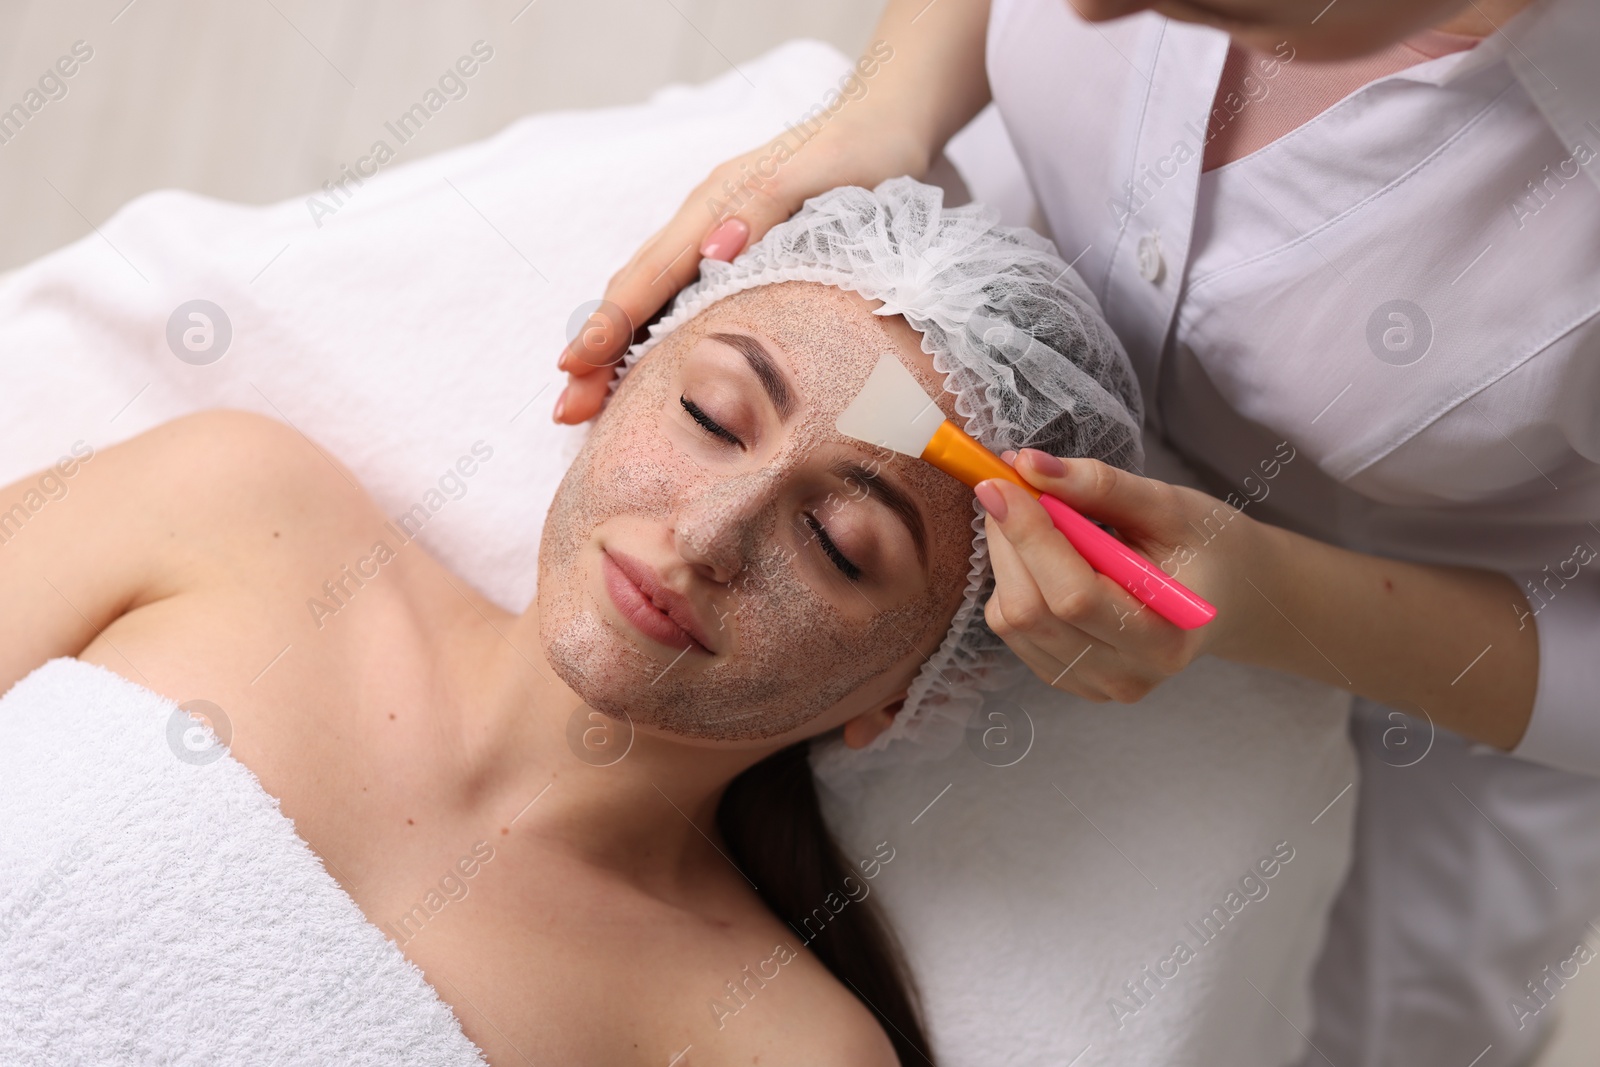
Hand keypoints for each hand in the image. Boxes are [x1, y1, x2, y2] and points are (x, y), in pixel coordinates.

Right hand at [552, 111, 928, 423]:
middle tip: (568, 410)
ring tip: (591, 402)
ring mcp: (714, 235)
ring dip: (616, 349)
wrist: (885, 122)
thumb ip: (764, 207)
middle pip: (634, 292)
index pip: (647, 276)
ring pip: (650, 297)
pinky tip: (644, 369)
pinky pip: (679, 296)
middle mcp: (703, 221)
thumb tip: (713, 252)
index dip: (609, 326)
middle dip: (596, 351)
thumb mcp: (820, 172)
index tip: (575, 370)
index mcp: (714, 205)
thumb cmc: (859, 150)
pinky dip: (652, 334)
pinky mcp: (733, 248)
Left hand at [977, 448, 1268, 701]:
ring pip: (1011, 622)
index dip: (1030, 536)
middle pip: (1031, 612)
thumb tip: (1028, 464)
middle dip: (1009, 542)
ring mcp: (1093, 684)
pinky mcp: (1067, 677)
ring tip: (1036, 518)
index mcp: (1165, 640)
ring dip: (1006, 559)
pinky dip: (1012, 582)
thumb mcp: (1169, 505)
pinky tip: (1043, 557)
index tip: (1001, 483)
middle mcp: (1126, 675)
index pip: (1074, 596)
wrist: (1229, 594)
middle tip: (1009, 489)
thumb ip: (1100, 485)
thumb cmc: (1207, 546)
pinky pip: (1012, 631)